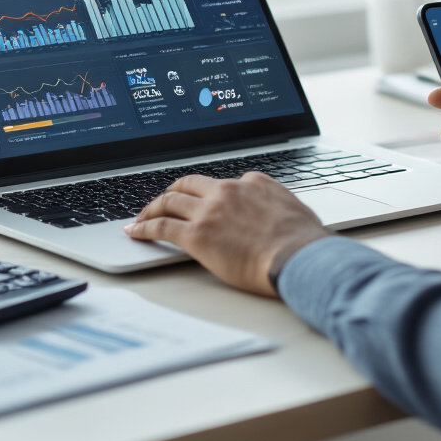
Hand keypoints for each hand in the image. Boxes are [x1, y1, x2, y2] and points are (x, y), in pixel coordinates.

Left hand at [124, 172, 330, 295]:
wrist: (299, 257)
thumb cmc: (304, 241)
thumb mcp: (296, 209)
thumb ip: (278, 205)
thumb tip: (278, 212)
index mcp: (253, 183)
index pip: (222, 183)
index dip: (208, 193)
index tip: (201, 201)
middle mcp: (228, 191)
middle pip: (189, 184)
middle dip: (172, 192)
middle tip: (162, 203)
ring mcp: (210, 211)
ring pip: (170, 201)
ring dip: (152, 208)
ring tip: (142, 217)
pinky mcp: (197, 235)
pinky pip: (162, 226)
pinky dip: (144, 227)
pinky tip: (136, 232)